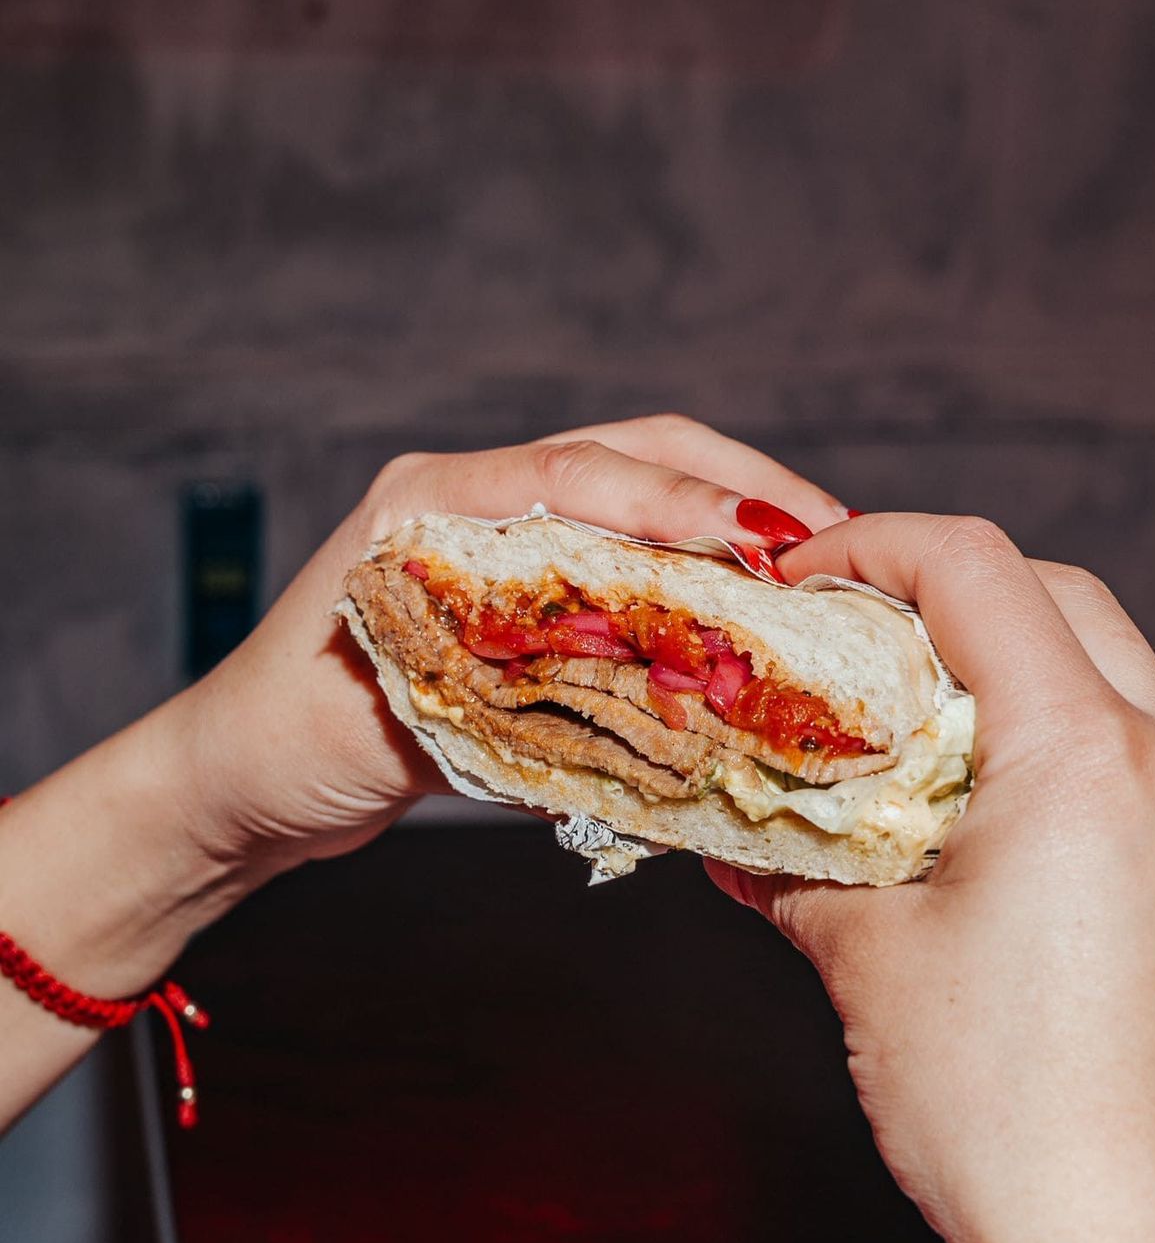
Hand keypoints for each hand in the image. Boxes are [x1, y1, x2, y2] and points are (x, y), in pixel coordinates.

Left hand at [185, 417, 847, 880]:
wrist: (234, 786)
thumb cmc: (285, 746)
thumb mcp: (392, 713)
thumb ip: (505, 685)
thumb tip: (647, 684)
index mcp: (427, 502)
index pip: (578, 474)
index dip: (681, 498)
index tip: (767, 538)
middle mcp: (464, 500)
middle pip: (626, 456)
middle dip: (734, 486)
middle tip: (832, 534)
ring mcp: (490, 538)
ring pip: (631, 499)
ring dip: (722, 521)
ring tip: (810, 564)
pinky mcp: (509, 591)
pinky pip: (617, 561)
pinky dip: (686, 574)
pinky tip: (740, 606)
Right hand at [708, 513, 1154, 1242]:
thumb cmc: (1005, 1121)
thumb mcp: (867, 963)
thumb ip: (791, 866)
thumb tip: (734, 836)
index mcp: (1086, 758)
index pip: (978, 572)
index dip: (871, 548)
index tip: (802, 579)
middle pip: (1056, 595)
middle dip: (941, 592)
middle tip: (845, 638)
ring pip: (1102, 665)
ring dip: (999, 661)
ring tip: (898, 716)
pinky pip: (1127, 748)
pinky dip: (1045, 732)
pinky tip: (967, 800)